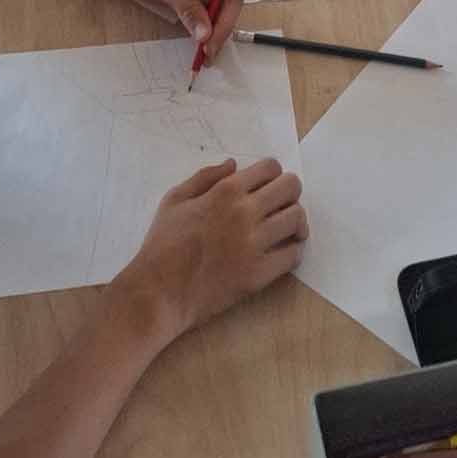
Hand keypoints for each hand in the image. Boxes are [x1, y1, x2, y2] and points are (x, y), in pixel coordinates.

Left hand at [99, 0, 262, 62]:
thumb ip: (187, 8)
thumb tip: (206, 35)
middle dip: (227, 21)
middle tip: (211, 44)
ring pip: (225, 12)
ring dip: (219, 32)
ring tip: (206, 54)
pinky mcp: (197, 0)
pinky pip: (210, 19)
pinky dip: (208, 34)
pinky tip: (202, 48)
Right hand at [115, 157, 306, 344]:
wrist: (158, 293)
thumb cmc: (162, 245)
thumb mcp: (174, 200)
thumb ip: (205, 177)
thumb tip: (233, 164)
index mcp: (225, 191)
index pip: (271, 167)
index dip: (272, 174)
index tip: (267, 186)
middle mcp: (245, 212)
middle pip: (291, 188)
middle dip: (289, 193)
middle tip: (280, 205)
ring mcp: (254, 244)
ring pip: (297, 219)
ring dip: (295, 221)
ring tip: (287, 229)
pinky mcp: (259, 274)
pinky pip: (293, 255)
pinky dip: (293, 251)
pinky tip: (283, 252)